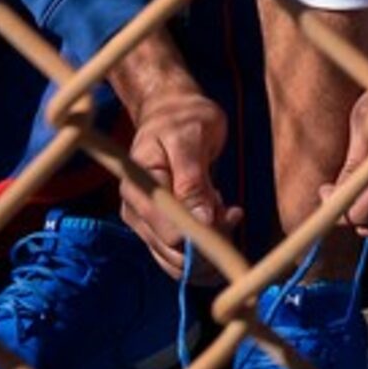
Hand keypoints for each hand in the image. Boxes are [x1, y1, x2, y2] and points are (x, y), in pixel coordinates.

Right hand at [109, 34, 233, 279]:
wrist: (171, 111)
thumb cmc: (182, 118)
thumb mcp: (191, 138)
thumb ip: (193, 180)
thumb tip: (202, 223)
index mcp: (138, 187)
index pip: (168, 233)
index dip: (202, 236)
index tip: (229, 214)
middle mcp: (135, 209)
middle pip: (172, 251)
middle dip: (209, 241)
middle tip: (232, 210)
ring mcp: (144, 220)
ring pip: (178, 257)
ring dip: (211, 241)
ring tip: (228, 209)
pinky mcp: (157, 225)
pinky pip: (182, 249)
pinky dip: (208, 239)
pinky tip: (223, 214)